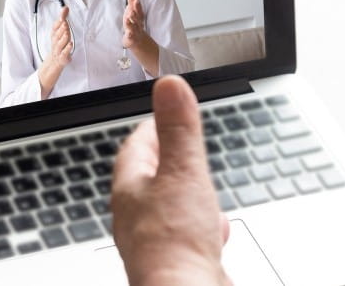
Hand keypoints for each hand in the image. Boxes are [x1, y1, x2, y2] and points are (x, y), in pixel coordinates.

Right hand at [39, 6, 71, 98]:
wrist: (50, 69)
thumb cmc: (56, 51)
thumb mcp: (59, 38)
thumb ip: (61, 23)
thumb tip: (65, 9)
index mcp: (54, 39)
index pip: (55, 28)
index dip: (60, 19)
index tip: (65, 10)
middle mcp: (54, 45)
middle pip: (57, 36)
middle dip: (61, 28)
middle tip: (65, 22)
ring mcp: (57, 54)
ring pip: (59, 45)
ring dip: (63, 38)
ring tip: (67, 32)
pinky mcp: (61, 62)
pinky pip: (63, 57)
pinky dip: (66, 51)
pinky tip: (70, 46)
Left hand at [112, 76, 230, 285]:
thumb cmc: (175, 243)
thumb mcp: (183, 172)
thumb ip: (180, 130)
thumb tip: (169, 84)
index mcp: (130, 190)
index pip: (135, 147)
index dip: (153, 127)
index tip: (165, 113)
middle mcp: (137, 217)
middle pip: (151, 177)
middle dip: (172, 159)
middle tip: (183, 145)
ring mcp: (156, 241)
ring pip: (169, 206)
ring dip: (187, 192)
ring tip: (200, 184)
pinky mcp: (176, 260)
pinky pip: (187, 234)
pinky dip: (201, 223)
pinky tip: (214, 227)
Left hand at [123, 0, 146, 49]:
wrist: (137, 40)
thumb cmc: (133, 23)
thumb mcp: (132, 12)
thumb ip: (131, 2)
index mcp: (138, 17)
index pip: (139, 10)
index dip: (138, 5)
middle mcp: (138, 23)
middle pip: (137, 18)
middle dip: (135, 12)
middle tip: (133, 8)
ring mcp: (136, 31)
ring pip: (134, 27)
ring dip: (132, 22)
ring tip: (128, 17)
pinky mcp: (132, 38)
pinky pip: (131, 37)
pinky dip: (130, 35)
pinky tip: (128, 33)